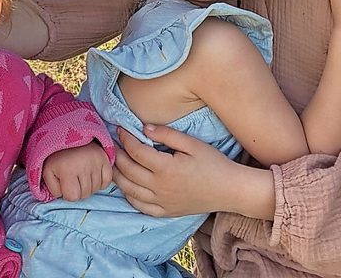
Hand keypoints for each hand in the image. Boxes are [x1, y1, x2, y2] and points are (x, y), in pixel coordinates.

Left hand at [42, 143, 112, 200]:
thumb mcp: (47, 171)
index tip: (65, 185)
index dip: (68, 194)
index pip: (73, 197)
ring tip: (82, 177)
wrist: (69, 133)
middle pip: (85, 194)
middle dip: (78, 191)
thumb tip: (62, 197)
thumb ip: (52, 188)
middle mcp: (83, 166)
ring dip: (89, 187)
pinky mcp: (105, 158)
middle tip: (74, 181)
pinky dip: (101, 182)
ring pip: (96, 189)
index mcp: (67, 170)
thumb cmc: (56, 155)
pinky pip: (107, 181)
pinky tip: (93, 177)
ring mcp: (96, 162)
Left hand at [113, 125, 238, 217]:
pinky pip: (139, 206)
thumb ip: (167, 135)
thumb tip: (144, 128)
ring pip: (129, 190)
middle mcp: (160, 188)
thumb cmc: (213, 163)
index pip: (137, 152)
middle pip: (128, 171)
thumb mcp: (192, 144)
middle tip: (112, 144)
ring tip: (113, 162)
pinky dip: (129, 195)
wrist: (229, 190)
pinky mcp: (165, 212)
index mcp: (166, 169)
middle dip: (117, 155)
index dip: (126, 139)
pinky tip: (127, 185)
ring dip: (118, 175)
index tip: (120, 129)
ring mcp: (162, 203)